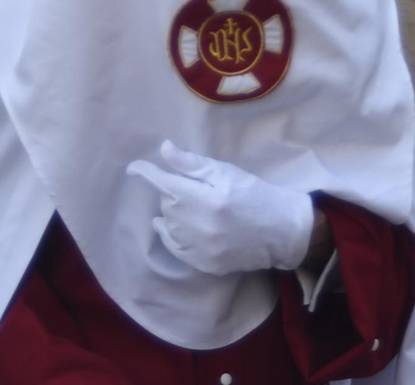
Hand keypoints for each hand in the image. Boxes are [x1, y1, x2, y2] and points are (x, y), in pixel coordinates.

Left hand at [126, 140, 312, 275]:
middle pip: (166, 203)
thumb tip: (164, 150)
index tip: (133, 168)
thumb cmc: (255, 195)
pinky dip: (171, 234)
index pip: (163, 183)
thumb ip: (193, 164)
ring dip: (172, 212)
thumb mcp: (227, 172)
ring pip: (168, 225)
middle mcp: (197, 226)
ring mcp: (199, 249)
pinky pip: (174, 248)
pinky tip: (177, 226)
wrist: (281, 232)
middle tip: (193, 187)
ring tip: (192, 206)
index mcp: (204, 199)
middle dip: (172, 191)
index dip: (145, 173)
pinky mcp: (203, 264)